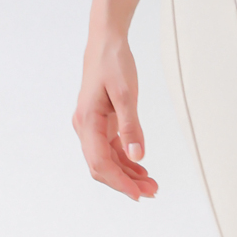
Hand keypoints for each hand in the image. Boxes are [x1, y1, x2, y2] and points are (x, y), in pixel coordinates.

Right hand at [72, 30, 158, 200]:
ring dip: (127, 175)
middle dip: (125, 182)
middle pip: (102, 167)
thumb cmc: (113, 62)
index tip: (138, 194)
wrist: (106, 42)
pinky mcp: (100, 124)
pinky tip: (141, 170)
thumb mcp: (126, 93)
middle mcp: (85, 127)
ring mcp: (92, 127)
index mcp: (87, 121)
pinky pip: (111, 150)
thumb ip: (131, 126)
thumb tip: (137, 156)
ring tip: (151, 183)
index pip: (100, 163)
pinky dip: (126, 162)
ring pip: (107, 161)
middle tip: (152, 191)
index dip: (119, 182)